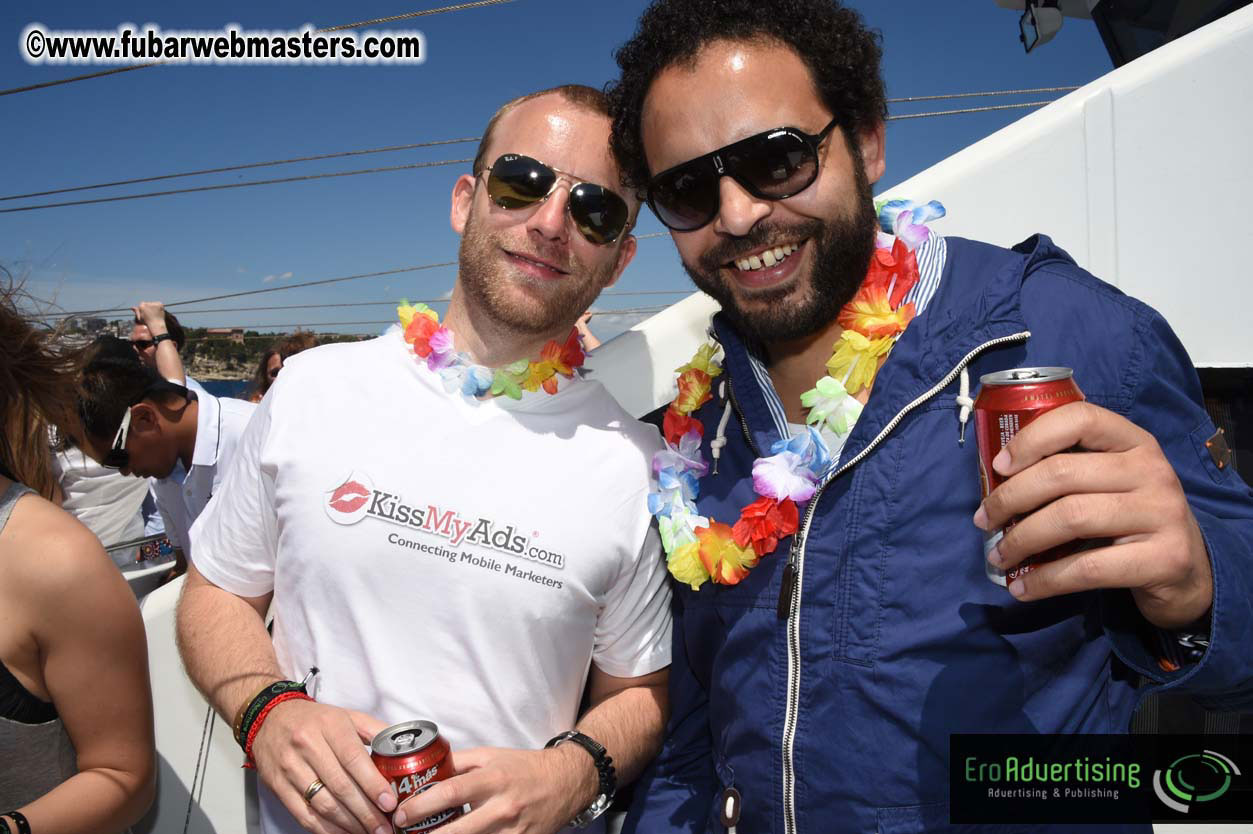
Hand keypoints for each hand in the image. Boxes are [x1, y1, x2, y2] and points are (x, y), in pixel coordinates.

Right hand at [132, 301, 167, 335]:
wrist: (156, 325)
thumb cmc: (147, 323)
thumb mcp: (140, 317)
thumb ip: (136, 311)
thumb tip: (132, 307)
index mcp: (141, 306)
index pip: (142, 304)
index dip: (144, 309)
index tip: (147, 314)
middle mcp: (147, 303)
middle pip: (147, 303)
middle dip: (149, 308)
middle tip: (151, 314)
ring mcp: (154, 303)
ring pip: (153, 304)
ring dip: (154, 307)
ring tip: (155, 314)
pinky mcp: (159, 304)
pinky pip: (158, 304)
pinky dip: (159, 307)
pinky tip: (158, 312)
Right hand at [250, 698, 396, 833]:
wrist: (269, 718)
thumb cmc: (313, 719)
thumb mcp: (346, 715)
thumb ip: (374, 730)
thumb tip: (401, 747)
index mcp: (330, 725)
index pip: (354, 759)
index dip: (373, 784)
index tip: (389, 802)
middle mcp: (308, 745)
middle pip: (340, 786)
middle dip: (366, 812)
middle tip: (384, 827)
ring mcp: (290, 767)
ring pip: (323, 804)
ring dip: (349, 824)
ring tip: (368, 832)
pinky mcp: (278, 786)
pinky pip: (304, 814)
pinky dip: (325, 829)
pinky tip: (343, 833)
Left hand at [393, 745, 596, 833]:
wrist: (567, 781)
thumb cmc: (525, 767)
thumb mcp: (491, 756)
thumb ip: (458, 763)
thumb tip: (424, 770)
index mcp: (492, 779)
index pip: (449, 793)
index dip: (420, 806)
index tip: (400, 813)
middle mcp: (502, 807)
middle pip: (456, 831)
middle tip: (404, 833)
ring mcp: (513, 831)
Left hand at [973, 401, 1211, 628]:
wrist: (1189, 570)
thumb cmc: (1129, 518)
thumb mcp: (1109, 482)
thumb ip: (1068, 469)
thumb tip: (995, 481)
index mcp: (1133, 441)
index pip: (1080, 419)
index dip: (1032, 438)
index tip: (999, 466)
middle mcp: (1151, 470)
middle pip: (1063, 474)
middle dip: (1010, 499)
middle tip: (984, 521)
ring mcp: (1161, 513)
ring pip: (1071, 518)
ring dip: (1021, 540)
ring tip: (999, 557)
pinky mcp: (1163, 558)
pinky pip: (1087, 568)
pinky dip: (1045, 580)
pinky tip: (1022, 587)